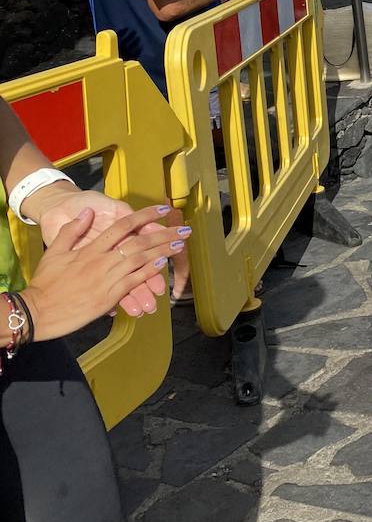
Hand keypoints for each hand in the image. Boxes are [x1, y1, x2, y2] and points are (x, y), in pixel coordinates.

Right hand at [21, 205, 186, 340]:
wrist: (37, 311)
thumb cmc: (45, 282)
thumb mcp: (54, 252)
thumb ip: (72, 231)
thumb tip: (87, 213)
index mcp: (90, 248)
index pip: (122, 226)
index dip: (144, 216)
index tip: (163, 210)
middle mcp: (101, 261)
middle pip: (138, 242)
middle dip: (163, 234)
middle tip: (183, 229)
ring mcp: (107, 278)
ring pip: (141, 260)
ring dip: (162, 251)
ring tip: (180, 244)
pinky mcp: (109, 296)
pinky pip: (133, 280)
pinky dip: (149, 272)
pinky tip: (163, 265)